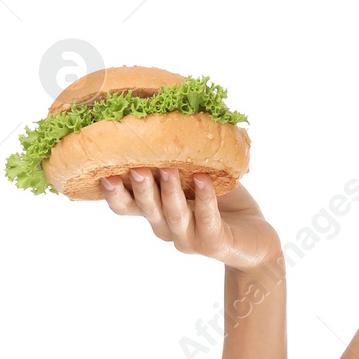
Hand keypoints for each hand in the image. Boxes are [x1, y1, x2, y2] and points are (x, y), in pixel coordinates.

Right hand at [98, 168, 281, 270]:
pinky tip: (204, 180)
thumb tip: (170, 115)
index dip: (112, 194)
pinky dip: (205, 199)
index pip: (126, 207)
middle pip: (145, 210)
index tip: (102, 172)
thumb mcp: (199, 179)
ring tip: (166, 169)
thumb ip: (182, 161)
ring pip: (174, 216)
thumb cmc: (226, 205)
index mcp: (158, 212)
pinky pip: (207, 220)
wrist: (257, 240)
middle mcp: (168, 228)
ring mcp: (189, 238)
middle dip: (138, 189)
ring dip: (169, 192)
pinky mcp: (213, 243)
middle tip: (134, 167)